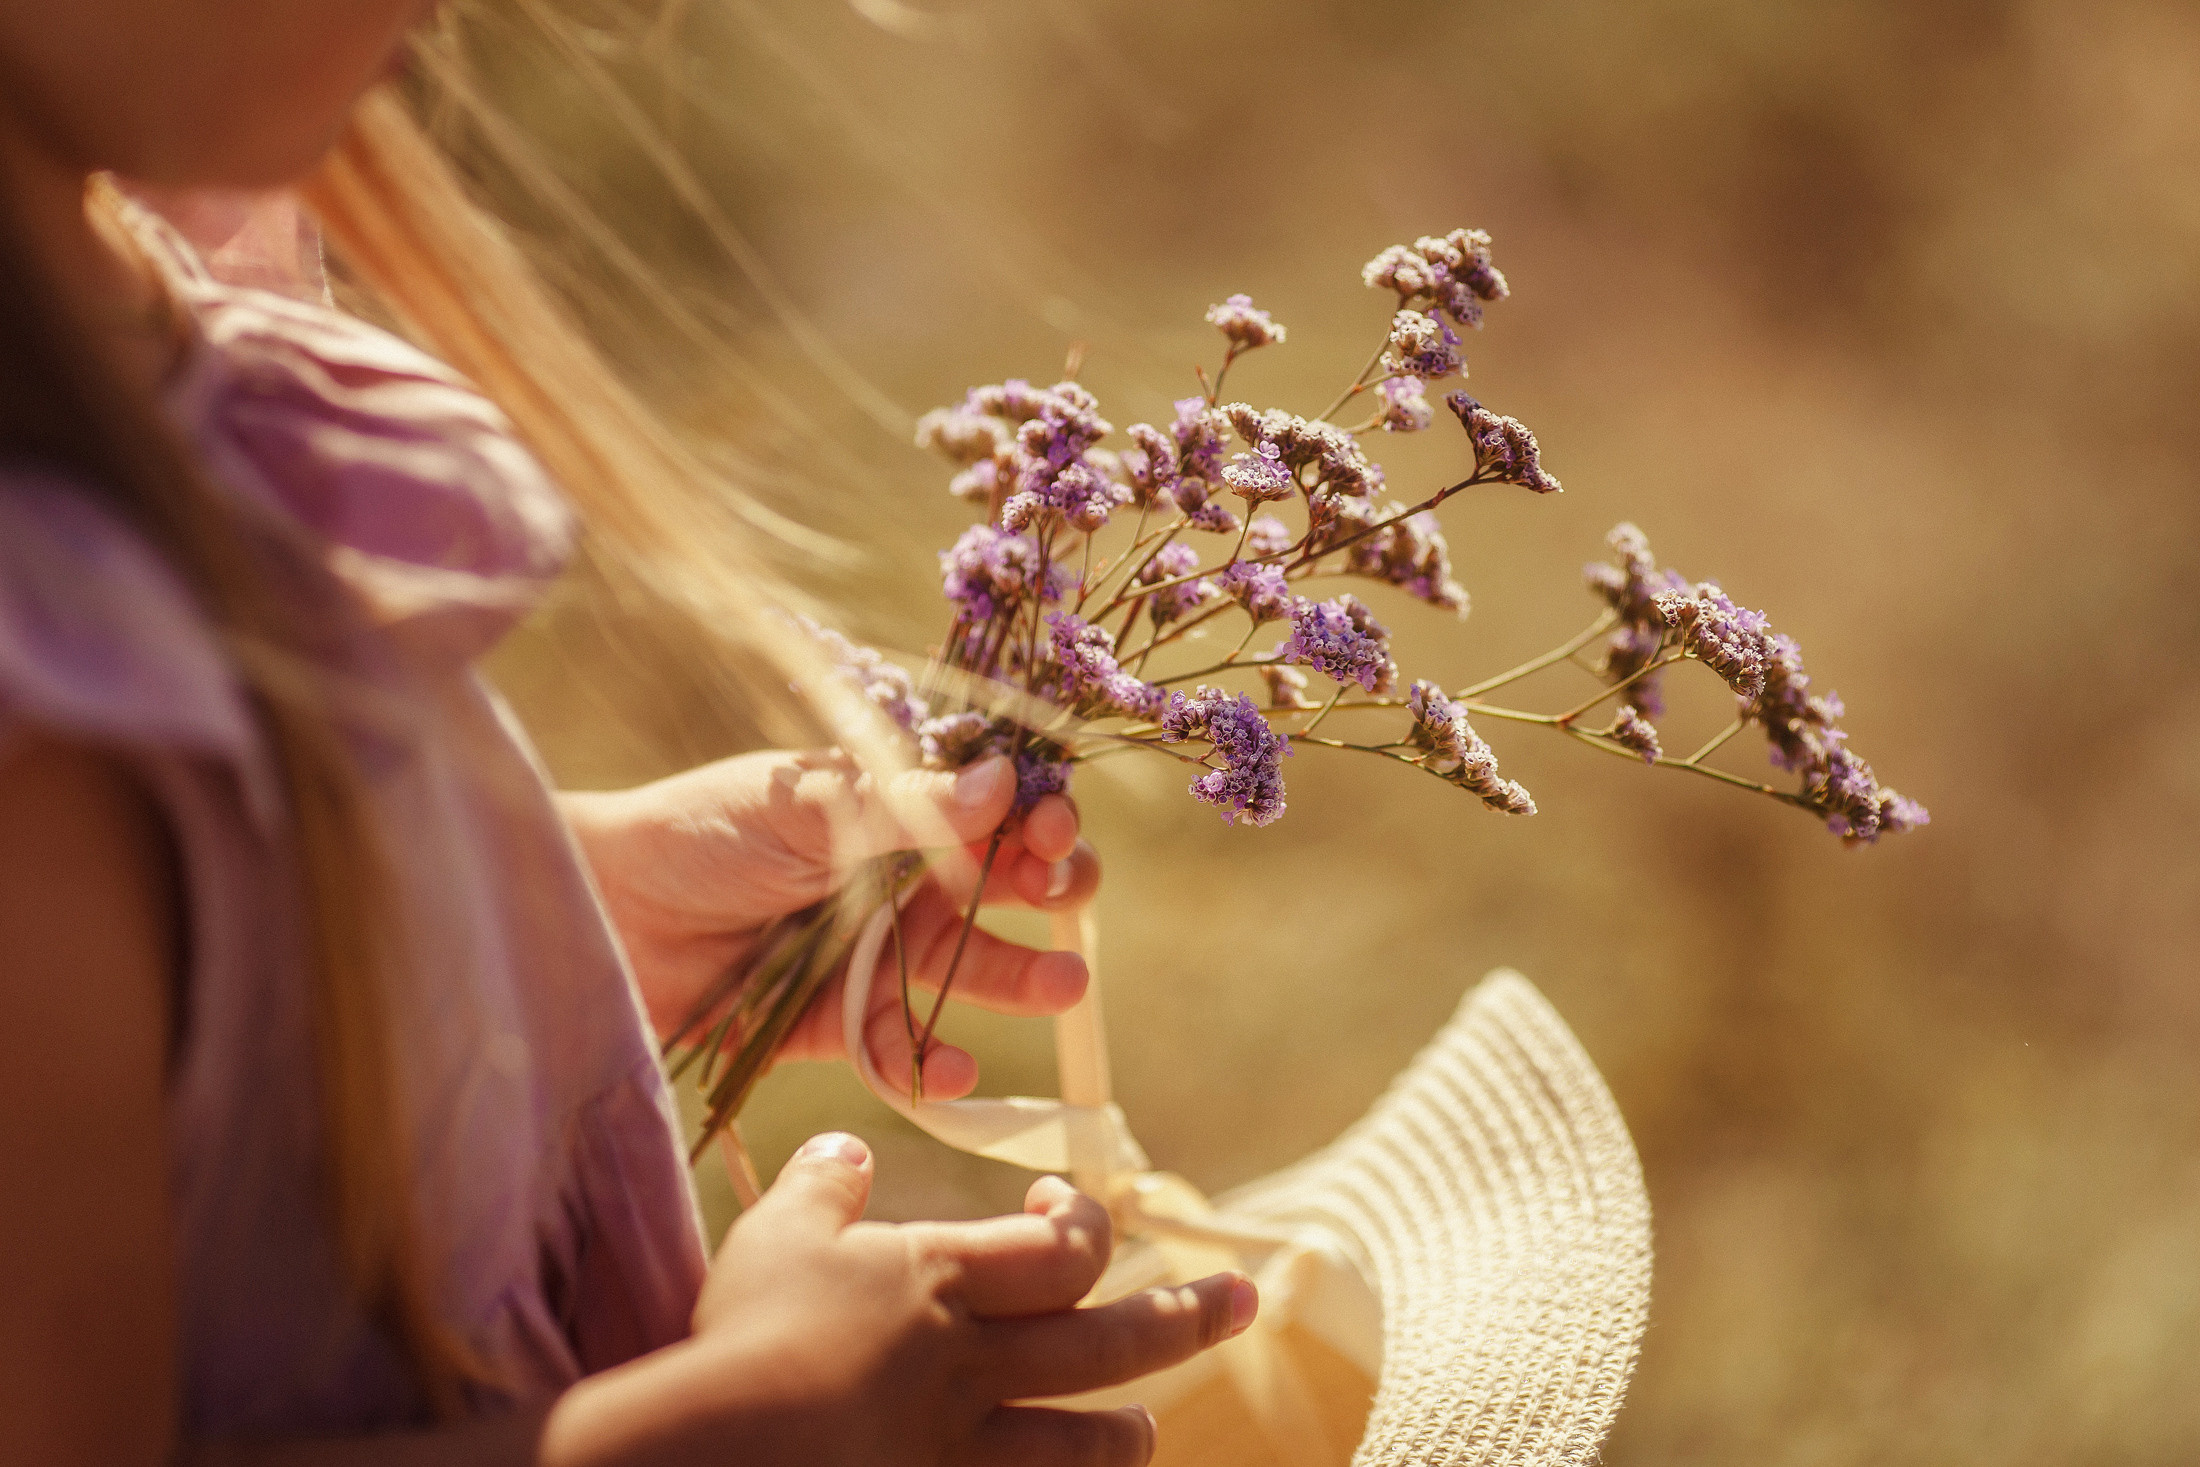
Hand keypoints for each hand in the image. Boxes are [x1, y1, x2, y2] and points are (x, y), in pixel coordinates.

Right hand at [546, 1134, 1255, 1466]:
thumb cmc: (745, 1331)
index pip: (1062, 1252)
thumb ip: (823, 1185)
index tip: (1068, 1209)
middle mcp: (975, 1363)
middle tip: (1245, 1296)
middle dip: (1185, 1315)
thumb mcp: (777, 1234)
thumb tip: (850, 1147)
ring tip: (1147, 1428)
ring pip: (1077, 1441)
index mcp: (947, 1282)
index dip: (1085, 1227)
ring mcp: (960, 1446)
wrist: (716, 1449)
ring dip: (1123, 1432)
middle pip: (1107, 1340)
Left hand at [561, 752, 1100, 1096]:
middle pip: (1002, 885)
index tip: (1049, 824)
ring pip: (969, 969)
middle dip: (1049, 887)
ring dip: (1020, 976)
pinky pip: (901, 1048)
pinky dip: (933, 1064)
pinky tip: (956, 1070)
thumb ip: (903, 806)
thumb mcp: (801, 806)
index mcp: (891, 805)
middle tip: (1062, 894)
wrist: (598, 918)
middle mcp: (896, 877)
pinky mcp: (837, 1025)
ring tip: (1062, 986)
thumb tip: (1003, 786)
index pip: (993, 804)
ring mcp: (872, 952)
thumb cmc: (696, 834)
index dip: (1037, 811)